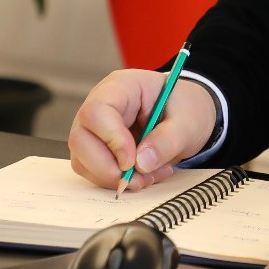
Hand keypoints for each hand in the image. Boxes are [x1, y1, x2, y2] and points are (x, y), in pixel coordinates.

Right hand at [68, 70, 215, 190]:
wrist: (187, 115)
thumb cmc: (185, 108)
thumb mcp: (188, 121)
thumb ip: (168, 140)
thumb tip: (141, 163)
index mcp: (122, 87)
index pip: (97, 111)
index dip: (111, 139)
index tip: (132, 161)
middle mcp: (101, 106)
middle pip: (81, 139)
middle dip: (107, 168)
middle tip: (139, 178)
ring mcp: (96, 129)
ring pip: (83, 160)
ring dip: (114, 178)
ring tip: (149, 175)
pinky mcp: (98, 149)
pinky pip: (94, 172)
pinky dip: (117, 181)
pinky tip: (143, 175)